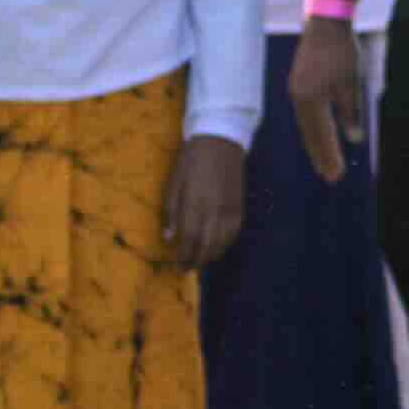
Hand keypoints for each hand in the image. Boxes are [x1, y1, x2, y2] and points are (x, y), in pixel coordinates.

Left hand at [164, 132, 250, 270]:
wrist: (219, 140)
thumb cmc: (190, 160)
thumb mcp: (173, 182)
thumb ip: (170, 212)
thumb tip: (168, 239)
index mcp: (193, 203)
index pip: (189, 239)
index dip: (183, 256)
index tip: (176, 265)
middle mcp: (213, 209)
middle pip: (206, 245)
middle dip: (196, 260)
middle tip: (186, 269)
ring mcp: (229, 209)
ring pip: (222, 242)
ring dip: (211, 256)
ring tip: (200, 262)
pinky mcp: (239, 206)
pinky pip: (234, 233)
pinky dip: (225, 245)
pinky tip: (217, 248)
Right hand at [287, 10, 367, 182]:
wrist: (325, 21)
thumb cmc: (342, 51)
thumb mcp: (352, 83)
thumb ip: (351, 112)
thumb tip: (354, 139)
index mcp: (311, 100)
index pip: (322, 135)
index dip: (329, 156)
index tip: (336, 175)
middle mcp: (298, 98)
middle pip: (310, 134)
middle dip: (321, 155)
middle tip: (330, 177)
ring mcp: (295, 90)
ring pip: (306, 124)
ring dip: (315, 144)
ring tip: (323, 161)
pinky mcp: (297, 83)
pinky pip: (304, 113)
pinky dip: (312, 128)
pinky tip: (317, 134)